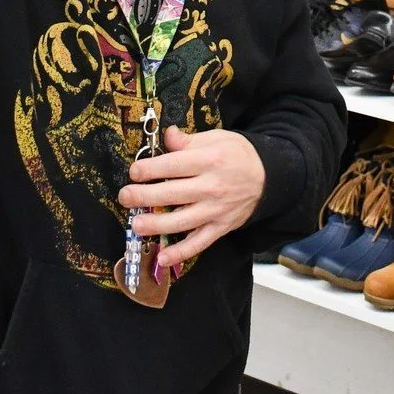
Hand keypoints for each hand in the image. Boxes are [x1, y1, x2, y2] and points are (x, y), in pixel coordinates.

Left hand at [119, 125, 265, 268]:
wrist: (267, 178)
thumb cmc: (237, 154)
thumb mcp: (217, 138)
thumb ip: (189, 141)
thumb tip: (167, 136)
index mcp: (210, 160)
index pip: (174, 165)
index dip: (150, 169)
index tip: (134, 172)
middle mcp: (212, 187)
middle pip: (173, 193)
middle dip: (145, 196)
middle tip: (125, 196)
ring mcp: (216, 210)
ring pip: (182, 221)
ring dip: (156, 225)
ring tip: (136, 225)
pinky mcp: (220, 228)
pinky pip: (199, 243)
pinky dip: (181, 253)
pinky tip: (162, 258)